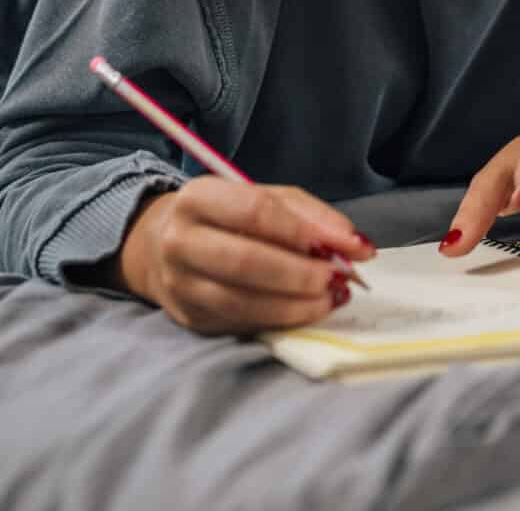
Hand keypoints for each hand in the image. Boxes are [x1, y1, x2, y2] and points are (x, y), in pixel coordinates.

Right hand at [112, 177, 375, 334]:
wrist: (163, 246)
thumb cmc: (229, 217)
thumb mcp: (269, 198)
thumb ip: (312, 217)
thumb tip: (355, 246)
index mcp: (199, 197)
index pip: (255, 212)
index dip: (305, 231)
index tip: (348, 246)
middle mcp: (180, 240)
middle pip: (246, 261)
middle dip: (301, 274)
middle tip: (339, 278)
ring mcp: (180, 283)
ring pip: (242, 301)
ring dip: (296, 304)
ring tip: (330, 297)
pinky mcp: (190, 317)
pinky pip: (241, 322)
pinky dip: (281, 319)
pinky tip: (307, 310)